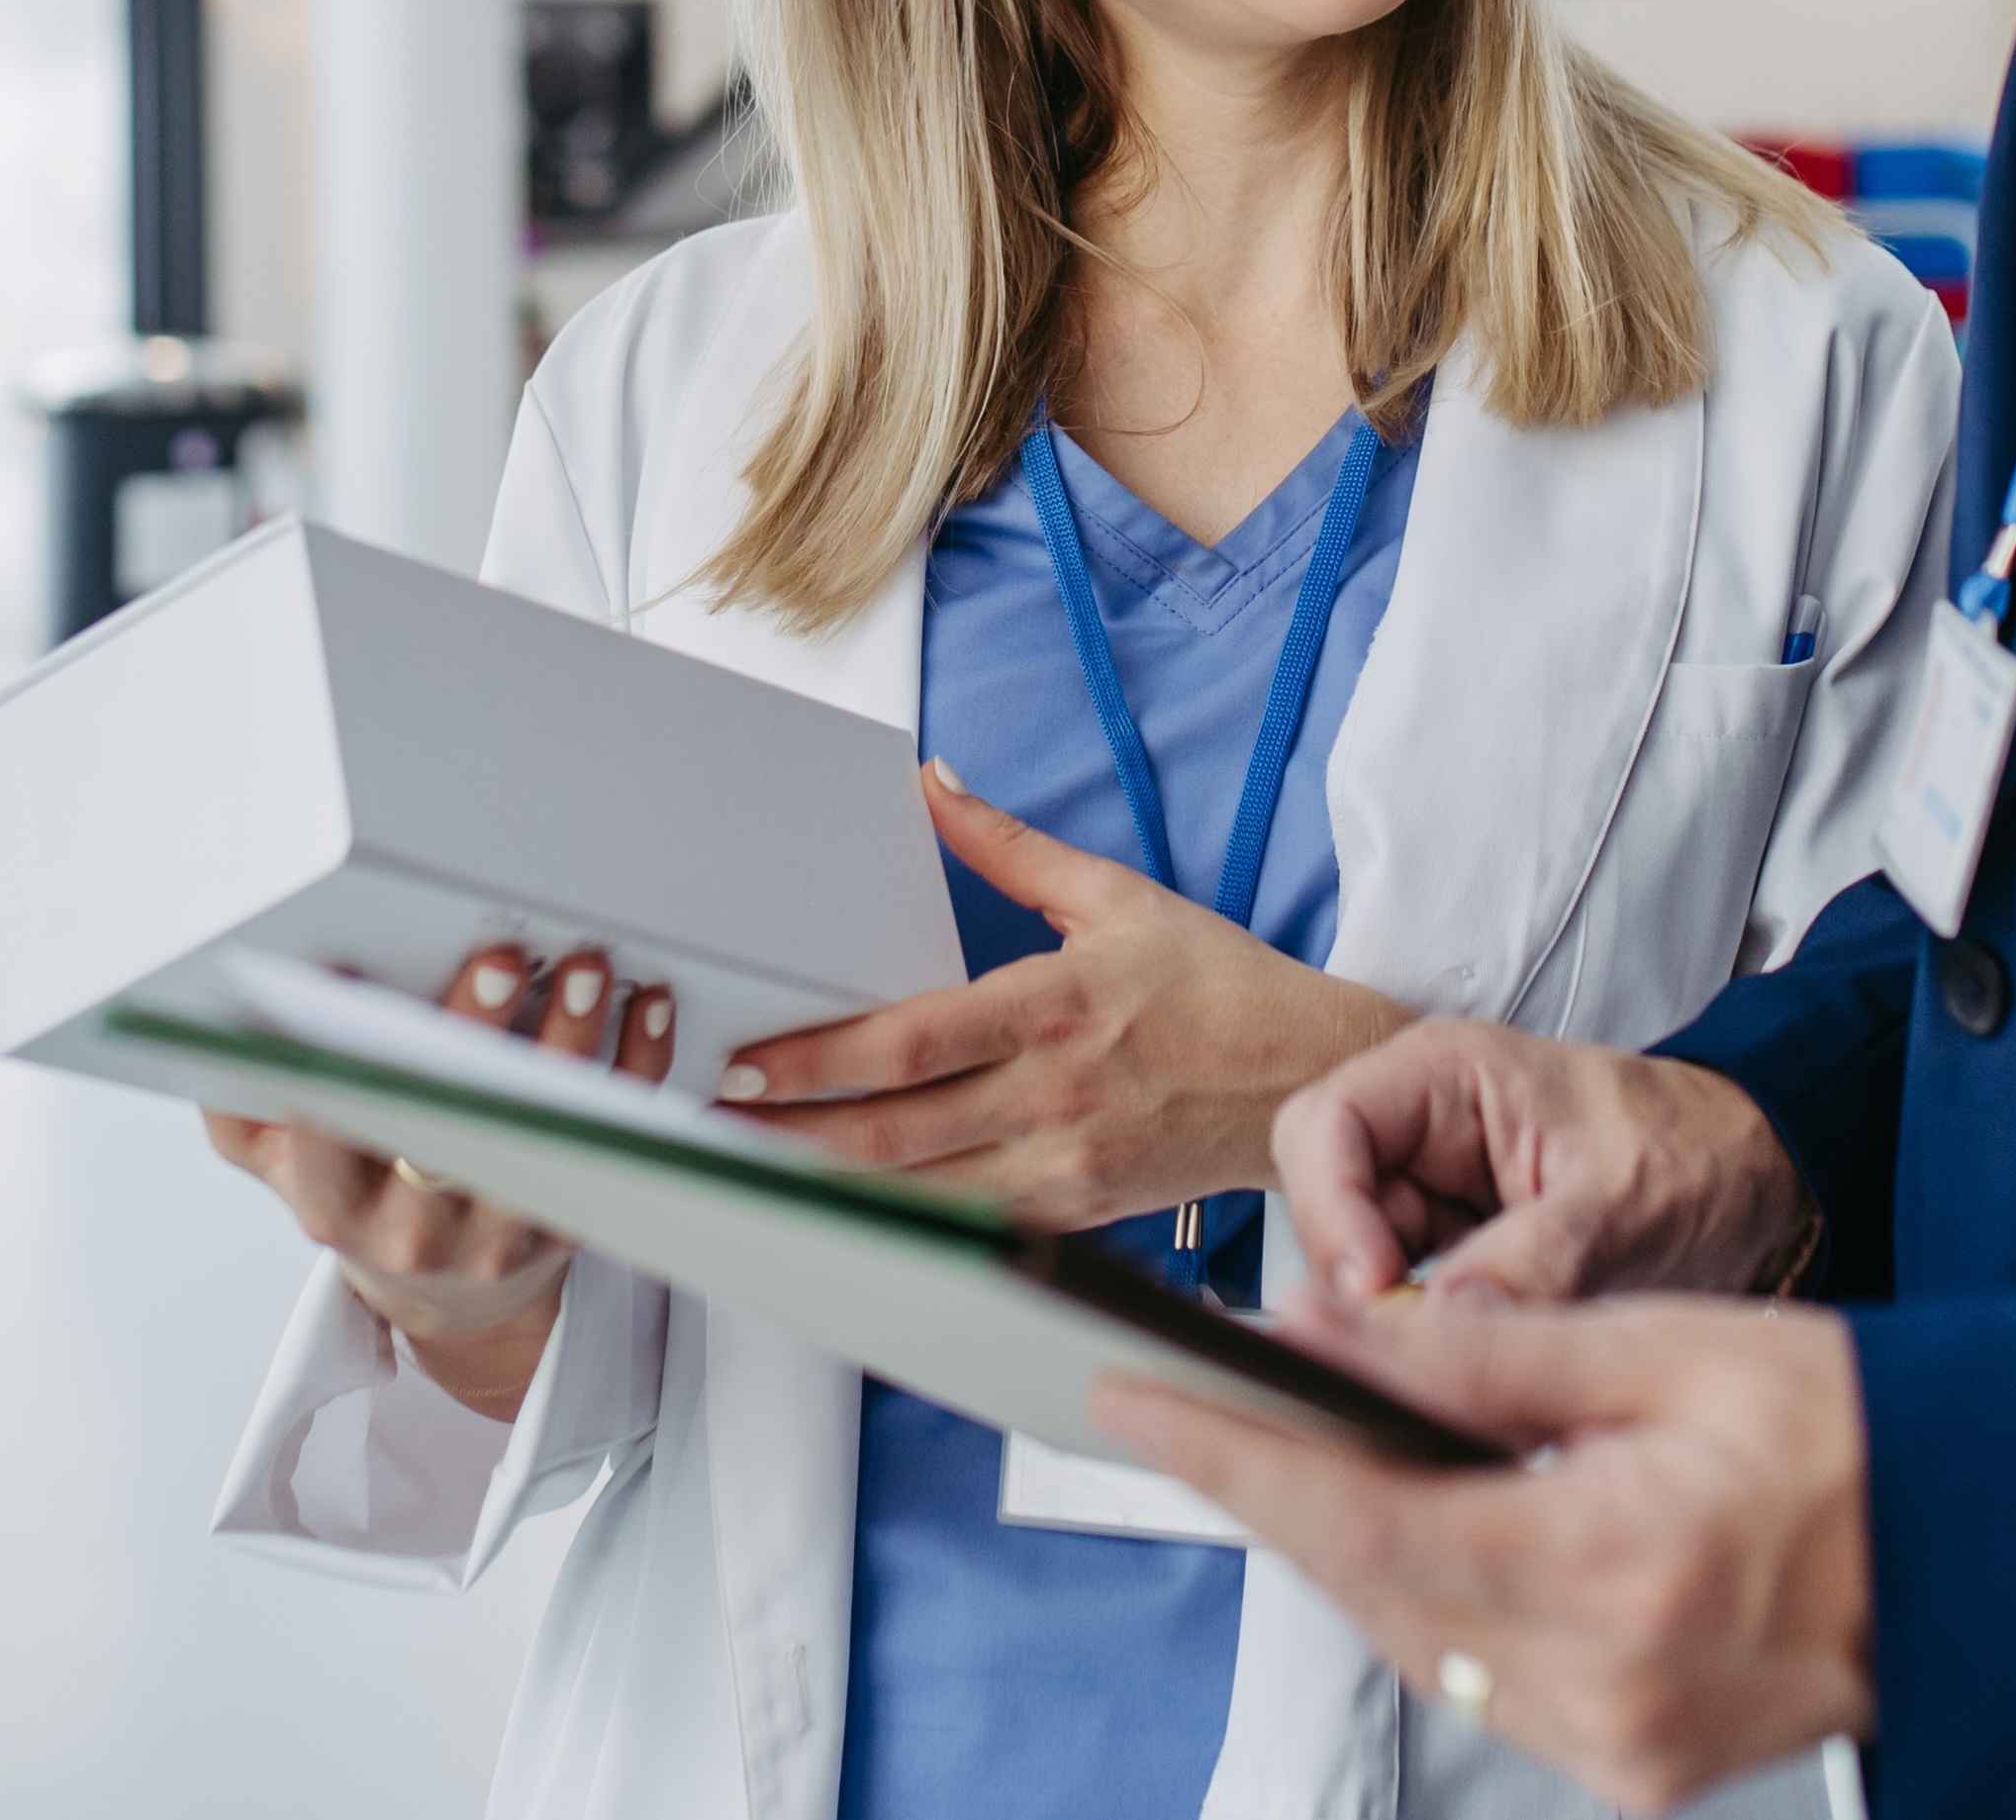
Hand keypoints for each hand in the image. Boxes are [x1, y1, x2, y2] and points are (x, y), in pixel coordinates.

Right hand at [204, 943, 672, 1422]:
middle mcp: (419, 1230)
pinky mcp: (576, 1218)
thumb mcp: (290, 1166)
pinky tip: (647, 1006)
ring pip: (543, 1134)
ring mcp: (504, 1231)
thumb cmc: (367, 1197)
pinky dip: (637, 1067)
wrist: (451, 1296)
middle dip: (473, 1041)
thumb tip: (222, 1023)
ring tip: (589, 969)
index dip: (338, 1069)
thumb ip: (249, 1106)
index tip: (346, 981)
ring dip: (573, 1047)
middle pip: (448, 1134)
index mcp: (337, 1207)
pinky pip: (614, 1135)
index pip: (329, 1137)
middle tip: (502, 959)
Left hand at [717, 763, 1407, 1226]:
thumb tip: (932, 782)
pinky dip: (895, 1228)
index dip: (819, 1059)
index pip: (912, 1043)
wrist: (1303, 1077)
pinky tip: (839, 1216)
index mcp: (1058, 1007)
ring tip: (748, 1172)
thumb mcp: (1116, 894)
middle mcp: (1054, 1095)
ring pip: (916, 1195)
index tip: (748, 1060)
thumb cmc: (1215, 983)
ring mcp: (1062, 1165)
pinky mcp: (1072, 1213)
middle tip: (712, 1122)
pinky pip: (963, 1232)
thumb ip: (1009, 846)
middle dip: (791, 1131)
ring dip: (826, 1187)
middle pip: (893, 1132)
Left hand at [1097, 1287, 1873, 1814]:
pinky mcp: (1629, 1769)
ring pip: (1412, 1639)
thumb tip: (1347, 1336)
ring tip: (1276, 1442)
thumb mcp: (1677, 1347)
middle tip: (1184, 1401)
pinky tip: (1399, 1520)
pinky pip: (1477, 1679)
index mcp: (1616, 1564)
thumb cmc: (1855, 1427)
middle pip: (1370, 1585)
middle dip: (1267, 1490)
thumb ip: (1502, 1353)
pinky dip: (1423, 1592)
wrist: (1985, 1549)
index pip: (1365, 1512)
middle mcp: (1602, 1684)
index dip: (1234, 1453)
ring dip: (1340, 1540)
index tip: (1138, 1399)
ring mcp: (1615, 1747)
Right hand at [1274, 1018, 1816, 1305]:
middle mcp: (1423, 1127)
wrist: (1755, 1180)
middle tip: (1418, 1338)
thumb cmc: (1696, 1153)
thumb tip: (1435, 1327)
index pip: (1326, 1127)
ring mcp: (1435, 1191)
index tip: (1374, 1291)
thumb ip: (1528, 1264)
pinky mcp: (1454, 1248)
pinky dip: (1433, 1335)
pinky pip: (1407, 1301)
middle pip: (1326, 1203)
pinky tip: (1481, 1354)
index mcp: (1447, 1074)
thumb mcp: (1617, 1208)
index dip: (1330, 1212)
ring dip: (1401, 1317)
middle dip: (1361, 1278)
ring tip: (1472, 1348)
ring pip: (1359, 1265)